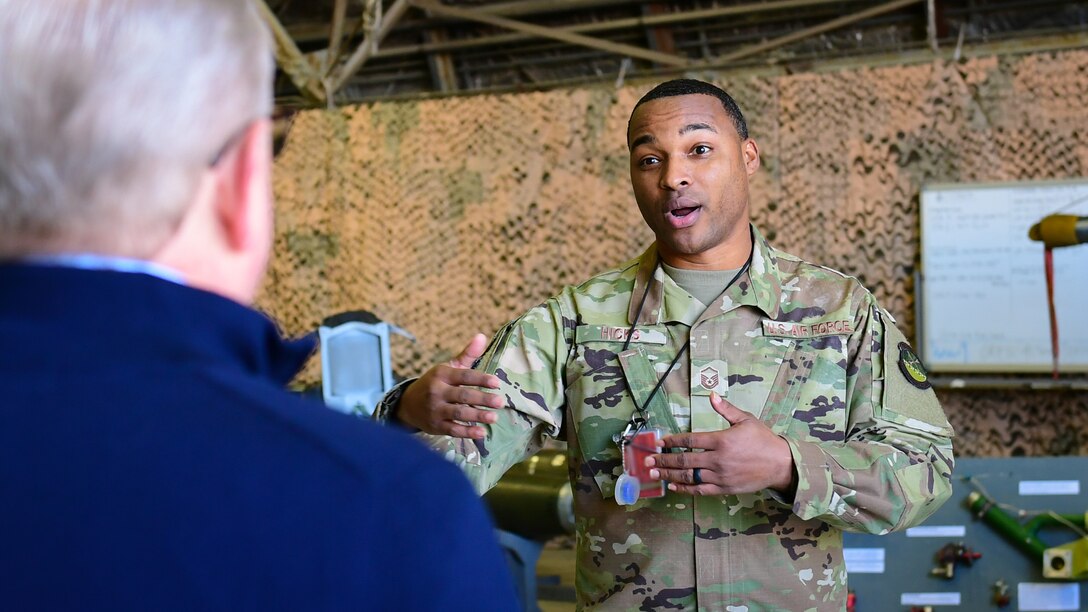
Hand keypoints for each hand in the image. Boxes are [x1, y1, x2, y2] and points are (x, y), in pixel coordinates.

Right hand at [396, 334, 504, 438]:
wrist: (408, 404)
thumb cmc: (435, 383)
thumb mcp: (448, 367)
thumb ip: (467, 355)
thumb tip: (482, 336)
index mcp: (442, 375)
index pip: (464, 376)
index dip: (480, 379)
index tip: (497, 383)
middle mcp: (437, 392)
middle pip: (463, 396)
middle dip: (482, 399)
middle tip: (500, 402)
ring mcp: (435, 410)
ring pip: (459, 413)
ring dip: (477, 416)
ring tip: (494, 417)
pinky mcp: (435, 426)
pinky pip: (453, 430)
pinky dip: (467, 432)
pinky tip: (481, 432)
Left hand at [646, 392, 796, 496]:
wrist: (780, 464)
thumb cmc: (763, 440)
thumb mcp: (746, 420)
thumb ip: (726, 409)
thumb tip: (712, 395)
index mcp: (721, 440)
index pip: (689, 440)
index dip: (672, 441)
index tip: (659, 442)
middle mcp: (717, 459)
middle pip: (684, 460)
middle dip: (663, 460)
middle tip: (647, 460)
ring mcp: (720, 476)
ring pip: (689, 476)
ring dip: (669, 475)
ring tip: (653, 473)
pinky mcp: (724, 489)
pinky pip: (700, 490)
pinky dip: (685, 489)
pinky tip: (673, 487)